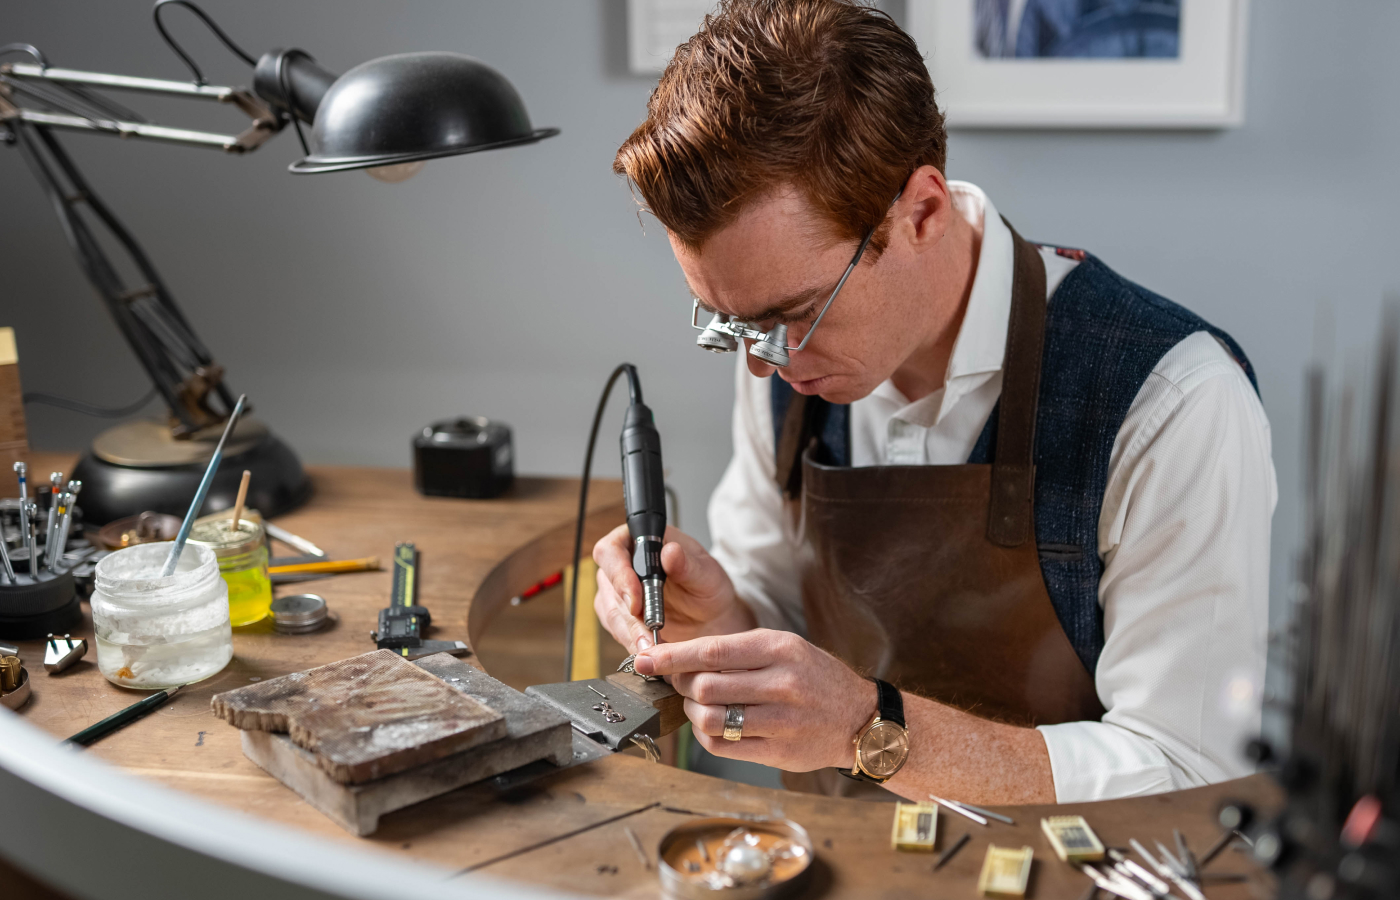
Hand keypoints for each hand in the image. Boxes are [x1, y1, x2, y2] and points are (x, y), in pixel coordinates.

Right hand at [592, 524, 754, 652]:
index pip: (611, 550)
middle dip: (627, 614)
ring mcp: (618, 590)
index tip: (635, 601)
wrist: (711, 617)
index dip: (618, 575)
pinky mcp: (619, 615)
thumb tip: (670, 551)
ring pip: (609, 611)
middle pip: (608, 585)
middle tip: (646, 635)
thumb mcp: (706, 574)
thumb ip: (687, 564)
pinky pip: (615, 629)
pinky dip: (631, 641)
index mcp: (641, 540)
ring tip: (650, 647)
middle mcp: (623, 563)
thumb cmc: (708, 586)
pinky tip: (648, 649)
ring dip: (629, 632)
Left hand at [634, 629, 874, 771]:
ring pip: (710, 719)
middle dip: (681, 685)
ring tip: (699, 705)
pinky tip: (713, 727)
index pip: (713, 650)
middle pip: (705, 687)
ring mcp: (781, 720)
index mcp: (780, 649)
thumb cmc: (814, 678)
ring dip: (692, 713)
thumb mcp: (784, 648)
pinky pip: (724, 747)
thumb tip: (681, 658)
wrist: (859, 718)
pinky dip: (707, 737)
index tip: (646, 659)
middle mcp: (782, 683)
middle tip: (680, 683)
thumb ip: (738, 651)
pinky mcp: (779, 752)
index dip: (672, 657)